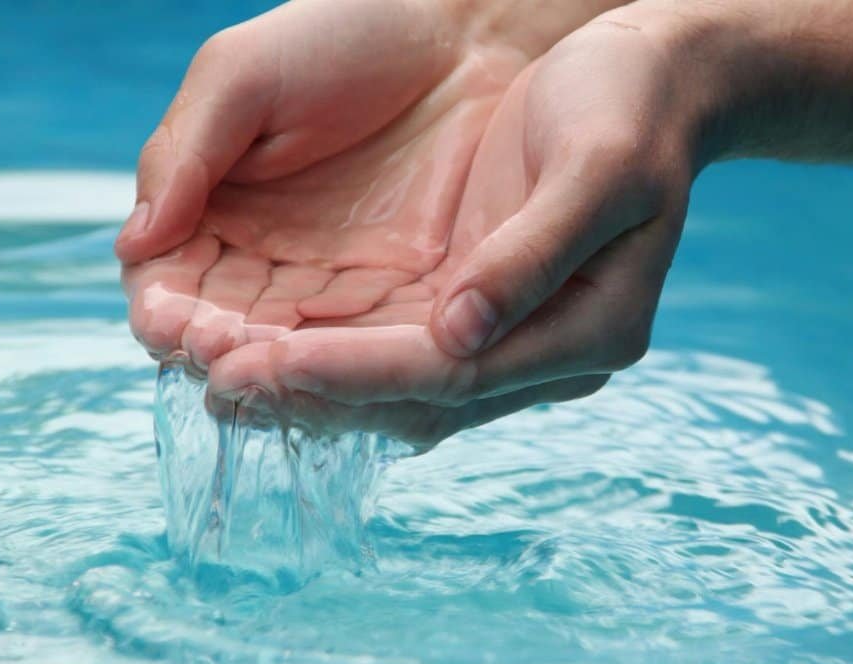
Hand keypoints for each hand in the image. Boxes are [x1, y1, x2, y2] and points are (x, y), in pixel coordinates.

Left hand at [207, 6, 702, 446]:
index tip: (267, 364)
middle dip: (310, 389)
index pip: (451, 376)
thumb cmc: (630, 107)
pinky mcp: (468, 303)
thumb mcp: (599, 167)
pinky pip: (384, 343)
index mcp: (588, 330)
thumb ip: (534, 254)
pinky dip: (320, 344)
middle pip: (410, 398)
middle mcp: (542, 352)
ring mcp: (502, 333)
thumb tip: (459, 336)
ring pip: (388, 383)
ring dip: (304, 377)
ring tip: (210, 365)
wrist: (642, 75)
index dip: (356, 374)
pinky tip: (255, 335)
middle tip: (211, 377)